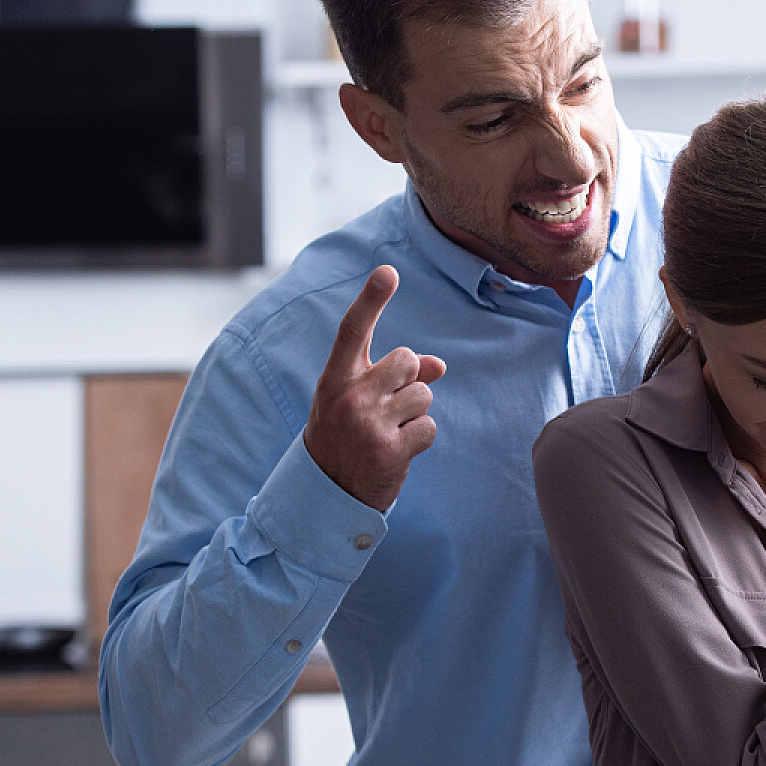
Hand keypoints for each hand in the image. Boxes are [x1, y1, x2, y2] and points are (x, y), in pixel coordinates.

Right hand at [303, 266, 446, 511]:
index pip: (354, 331)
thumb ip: (392, 376)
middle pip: (407, 359)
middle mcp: (350, 397)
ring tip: (388, 432)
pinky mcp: (390, 451)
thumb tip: (438, 365)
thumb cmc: (344, 436)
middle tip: (387, 407)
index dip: (371, 299)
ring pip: (424, 394)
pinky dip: (420, 439)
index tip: (388, 272)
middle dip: (409, 379)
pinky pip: (429, 427)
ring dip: (415, 412)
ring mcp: (369, 424)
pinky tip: (397, 451)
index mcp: (334, 379)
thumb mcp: (356, 400)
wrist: (327, 493)